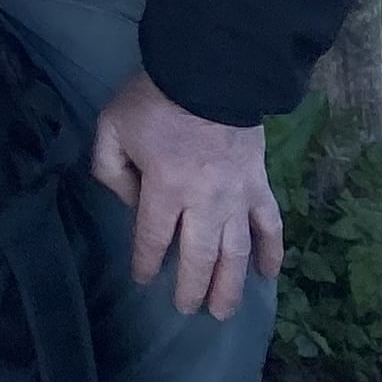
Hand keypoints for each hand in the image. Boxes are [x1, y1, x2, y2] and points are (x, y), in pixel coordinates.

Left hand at [90, 70, 283, 318]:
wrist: (209, 70)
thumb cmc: (154, 99)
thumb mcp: (111, 126)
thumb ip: (109, 169)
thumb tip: (130, 202)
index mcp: (165, 189)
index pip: (153, 240)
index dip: (147, 264)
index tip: (144, 279)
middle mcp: (204, 202)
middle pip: (199, 257)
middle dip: (191, 287)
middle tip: (186, 308)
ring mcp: (237, 196)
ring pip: (236, 253)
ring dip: (230, 286)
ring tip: (223, 311)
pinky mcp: (260, 184)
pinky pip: (270, 225)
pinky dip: (272, 252)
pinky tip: (268, 275)